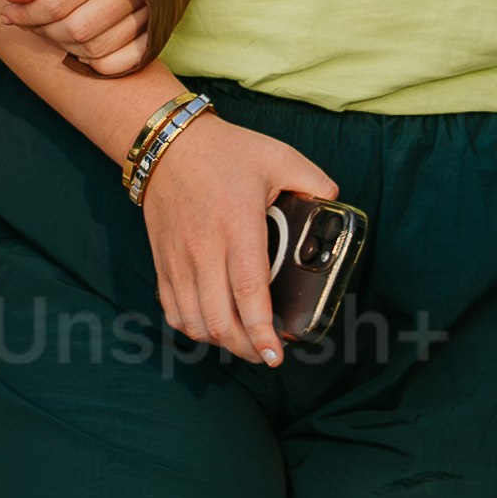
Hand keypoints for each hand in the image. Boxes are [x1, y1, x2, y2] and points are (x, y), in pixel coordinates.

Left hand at [3, 0, 153, 81]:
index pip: (59, 2)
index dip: (27, 12)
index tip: (8, 11)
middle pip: (78, 29)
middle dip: (43, 30)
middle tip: (27, 20)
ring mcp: (153, 11)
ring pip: (97, 49)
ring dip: (65, 47)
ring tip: (50, 29)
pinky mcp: (158, 31)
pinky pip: (122, 63)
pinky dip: (96, 63)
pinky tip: (80, 47)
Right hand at [141, 101, 347, 370]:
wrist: (168, 143)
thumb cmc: (226, 151)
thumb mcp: (279, 156)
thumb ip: (314, 182)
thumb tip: (335, 204)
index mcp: (237, 225)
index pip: (248, 292)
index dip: (262, 330)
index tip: (276, 354)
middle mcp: (204, 248)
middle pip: (219, 319)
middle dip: (246, 348)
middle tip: (268, 353)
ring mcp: (178, 259)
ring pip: (194, 322)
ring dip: (220, 342)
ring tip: (244, 343)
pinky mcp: (162, 262)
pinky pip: (172, 310)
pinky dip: (193, 328)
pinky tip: (212, 327)